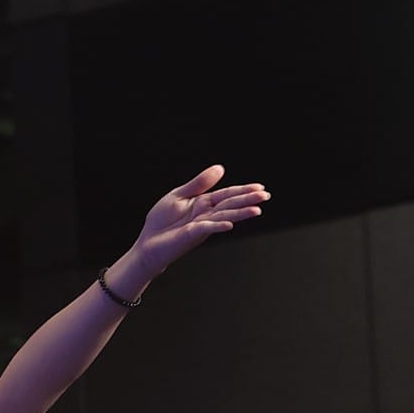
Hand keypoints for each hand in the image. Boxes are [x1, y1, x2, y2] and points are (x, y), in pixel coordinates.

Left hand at [128, 164, 268, 276]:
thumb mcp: (179, 195)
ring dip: (240, 213)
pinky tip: (229, 224)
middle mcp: (206, 214)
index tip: (260, 187)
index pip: (227, 194)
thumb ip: (199, 183)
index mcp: (203, 203)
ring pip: (223, 216)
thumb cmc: (161, 221)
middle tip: (266, 195)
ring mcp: (200, 225)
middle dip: (247, 200)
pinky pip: (206, 228)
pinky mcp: (191, 235)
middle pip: (229, 204)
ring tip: (257, 210)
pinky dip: (217, 226)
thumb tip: (220, 168)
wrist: (147, 243)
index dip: (243, 190)